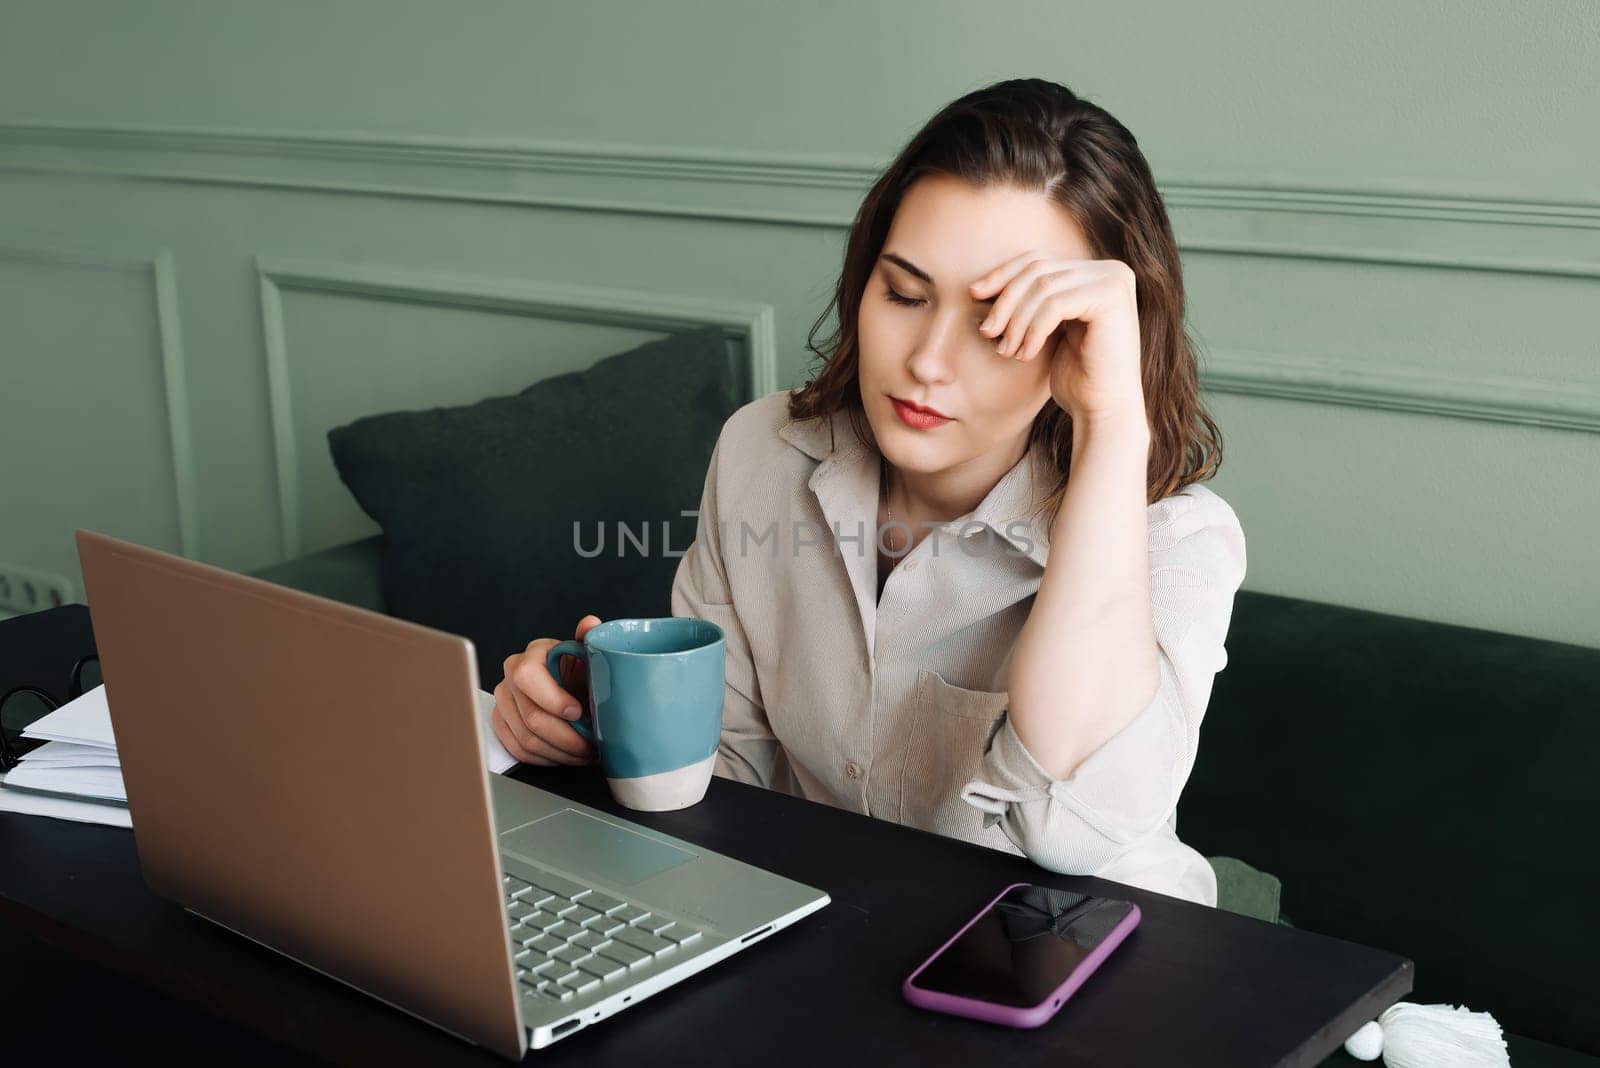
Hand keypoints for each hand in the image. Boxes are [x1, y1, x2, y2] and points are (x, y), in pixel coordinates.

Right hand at [492, 614, 602, 766]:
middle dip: (565, 737)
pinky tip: (564, 755)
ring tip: (583, 753)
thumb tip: (590, 624)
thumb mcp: (588, 654)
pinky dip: (546, 758)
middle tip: (589, 744)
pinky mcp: (501, 723)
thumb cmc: (579, 671)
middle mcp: (511, 677)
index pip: (528, 677)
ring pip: (526, 739)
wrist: (570, 685)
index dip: (553, 699)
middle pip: (530, 717)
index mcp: (532, 656)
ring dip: (559, 752)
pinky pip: (519, 750)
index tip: (578, 712)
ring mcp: (504, 702)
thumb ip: (589, 639)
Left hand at [970, 251, 1145, 424]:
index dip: (1002, 275)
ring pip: (1043, 287)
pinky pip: (1054, 305)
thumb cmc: (1075, 378)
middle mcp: (1112, 270)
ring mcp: (1115, 281)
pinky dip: (1033, 330)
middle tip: (987, 332)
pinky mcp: (1111, 298)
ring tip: (1005, 350)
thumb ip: (1032, 301)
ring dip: (1016, 321)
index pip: (1038, 260)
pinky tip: (1026, 355)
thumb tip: (980, 283)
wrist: (1104, 412)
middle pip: (1038, 269)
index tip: (974, 293)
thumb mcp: (1048, 330)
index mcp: (1097, 272)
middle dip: (1005, 301)